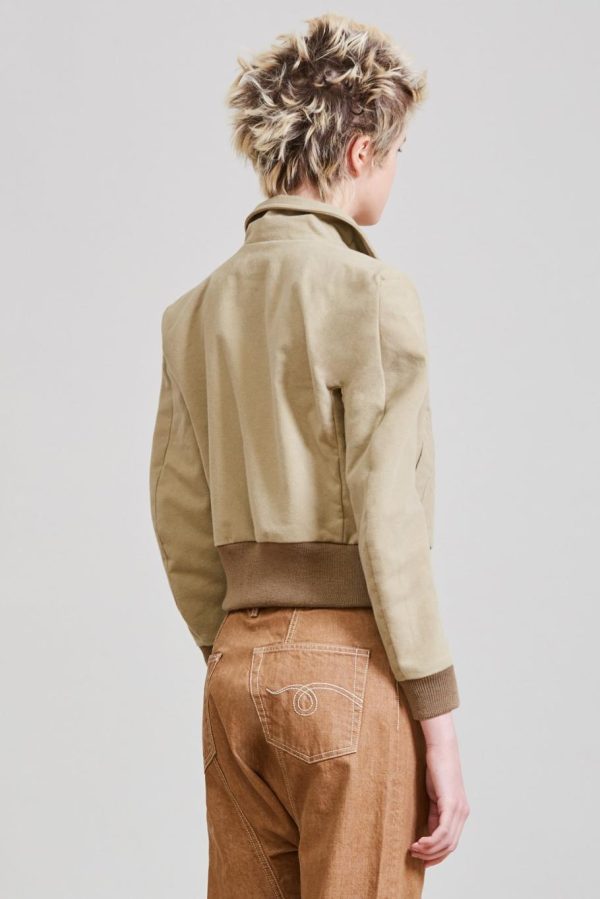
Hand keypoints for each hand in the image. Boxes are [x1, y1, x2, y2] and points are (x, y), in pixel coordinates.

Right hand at [410, 712, 469, 867]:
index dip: (437, 855)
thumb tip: (429, 833)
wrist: (441, 749)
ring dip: (429, 850)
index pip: (451, 843)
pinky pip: (443, 831)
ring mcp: (459, 810)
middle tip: (414, 856)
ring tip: (413, 849)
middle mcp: (462, 814)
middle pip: (450, 846)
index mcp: (459, 813)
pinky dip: (431, 840)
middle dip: (432, 856)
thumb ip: (434, 814)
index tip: (422, 861)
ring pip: (446, 842)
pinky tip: (419, 842)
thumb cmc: (436, 769)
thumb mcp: (434, 797)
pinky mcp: (451, 804)